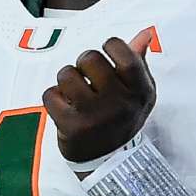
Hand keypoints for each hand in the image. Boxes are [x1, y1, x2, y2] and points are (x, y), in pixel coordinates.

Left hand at [43, 29, 155, 165]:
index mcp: (140, 92)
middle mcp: (120, 104)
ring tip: (75, 93)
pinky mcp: (72, 128)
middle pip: (90, 58)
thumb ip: (139, 62)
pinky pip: (50, 94)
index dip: (110, 46)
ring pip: (66, 74)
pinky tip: (65, 108)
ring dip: (66, 80)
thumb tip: (145, 33)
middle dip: (83, 63)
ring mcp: (95, 116)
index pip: (123, 52)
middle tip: (87, 77)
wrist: (109, 162)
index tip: (106, 55)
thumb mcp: (139, 93)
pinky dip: (54, 99)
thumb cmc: (122, 119)